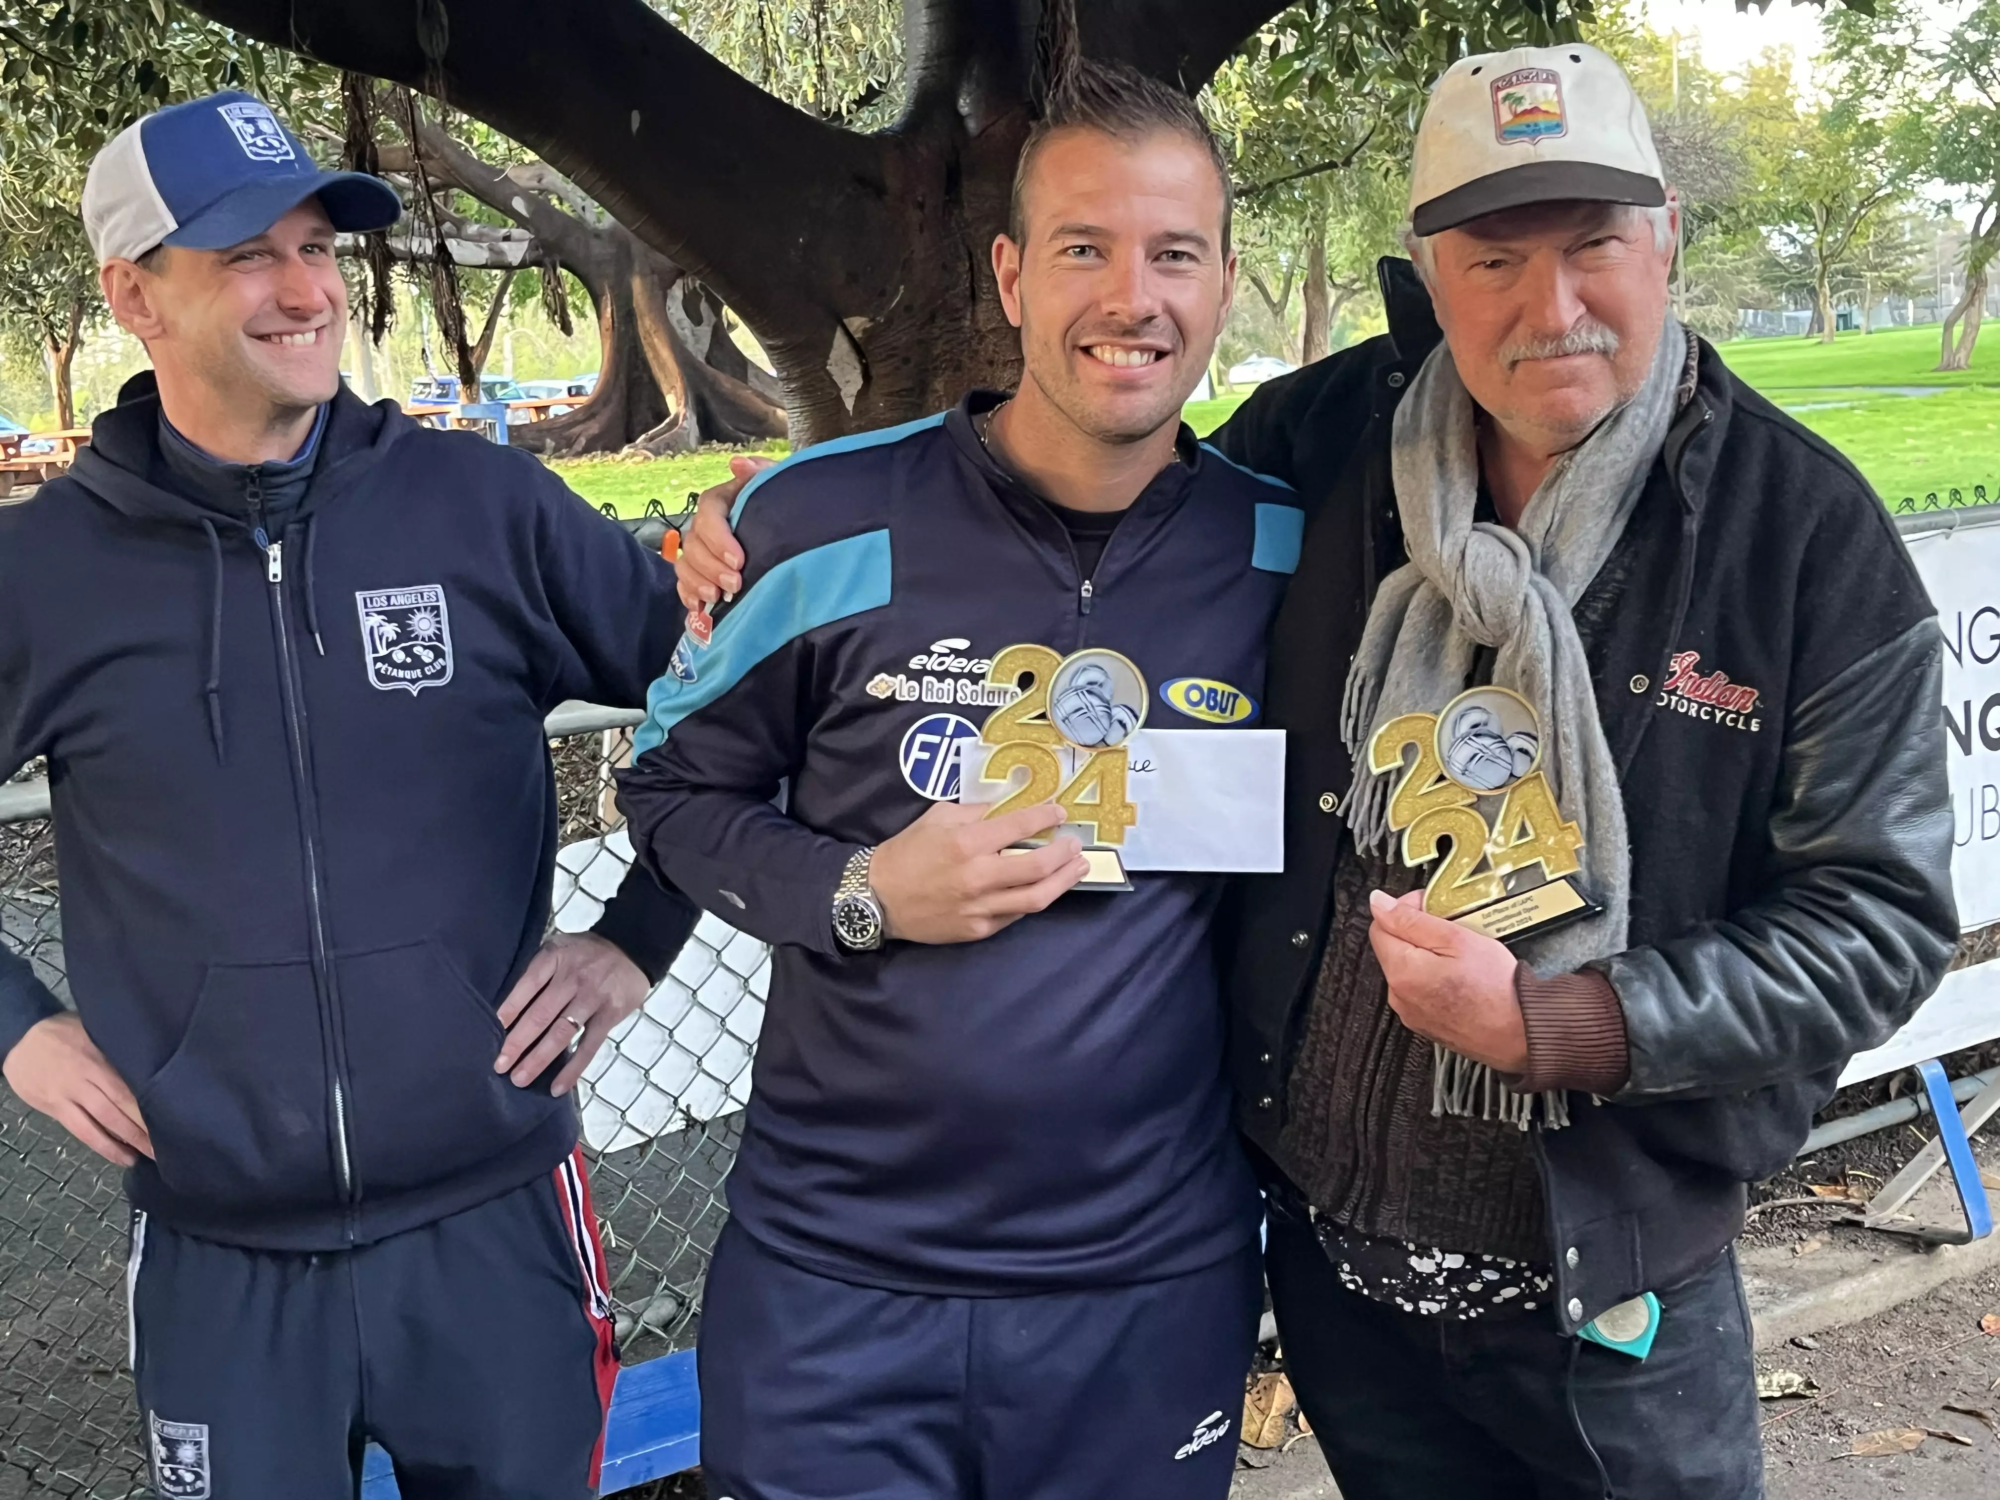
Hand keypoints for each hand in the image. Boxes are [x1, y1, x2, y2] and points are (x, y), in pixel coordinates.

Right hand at [3, 1014, 152, 1165]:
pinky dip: (102, 1145)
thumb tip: (150, 1064)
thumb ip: (116, 1052)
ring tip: (146, 1156)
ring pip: (102, 1123)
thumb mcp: (94, 1032)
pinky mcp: (55, 1108)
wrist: (22, 1037)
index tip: (172, 1117)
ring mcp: (69, 1095)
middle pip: (119, 1106)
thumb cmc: (64, 1031)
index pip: (129, 1086)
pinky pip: (81, 1131)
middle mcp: (86, 1079)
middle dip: (143, 1128)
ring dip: (125, 1142)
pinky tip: (119, 1155)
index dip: (150, 1105)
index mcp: (100, 1058)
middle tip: (166, 1144)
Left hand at [495, 931, 652, 1096]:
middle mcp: (573, 978)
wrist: (631, 947)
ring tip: (519, 1079)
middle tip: (499, 1066)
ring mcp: (593, 997)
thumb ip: (537, 973)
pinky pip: (589, 1046)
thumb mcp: (558, 947)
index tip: (492, 1032)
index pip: (527, 985)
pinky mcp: (610, 1015)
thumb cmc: (585, 952)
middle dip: (518, 1042)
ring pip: (561, 1033)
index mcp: (555, 958)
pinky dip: (573, 1069)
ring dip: (538, 1059)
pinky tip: (557, 1087)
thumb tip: (508, 1012)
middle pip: (541, 1014)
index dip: (509, 1009)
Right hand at [674, 454, 772, 609]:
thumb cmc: (783, 506)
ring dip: (698, 582)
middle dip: (712, 567)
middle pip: (693, 544)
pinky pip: (684, 583)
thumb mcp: (778, 484)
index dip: (718, 538)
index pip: (708, 514)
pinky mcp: (700, 572)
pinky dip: (689, 596)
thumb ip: (761, 472)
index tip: (739, 560)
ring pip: (685, 564)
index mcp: (721, 500)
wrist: (793, 530)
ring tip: (718, 598)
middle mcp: (706, 525)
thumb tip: (737, 464)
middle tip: (736, 585)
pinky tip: (701, 608)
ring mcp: (701, 550)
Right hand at [871, 801, 1090, 943]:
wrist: (878, 897)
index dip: (1046, 817)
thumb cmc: (907, 851)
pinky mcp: (977, 929)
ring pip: (1036, 898)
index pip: (1019, 825)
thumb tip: (1007, 808)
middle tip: (1076, 845)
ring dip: (1064, 882)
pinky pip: (1014, 915)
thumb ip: (975, 811)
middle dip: (1064, 854)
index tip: (1059, 813)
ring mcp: (979, 907)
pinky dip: (1033, 900)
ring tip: (1079, 869)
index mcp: (967, 842)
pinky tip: (1044, 889)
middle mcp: (978, 875)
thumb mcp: (937, 817)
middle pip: (1038, 867)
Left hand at [1368, 888, 1527, 1072]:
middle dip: (1418, 931)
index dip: (1404, 908)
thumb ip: (1412, 919)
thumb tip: (1379, 903)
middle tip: (1452, 927)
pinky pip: (1421, 990)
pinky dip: (1435, 978)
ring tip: (1461, 953)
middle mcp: (1399, 995)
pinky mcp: (1426, 1023)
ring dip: (1428, 955)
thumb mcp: (1456, 939)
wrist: (1520, 1033)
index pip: (1380, 925)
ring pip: (1409, 969)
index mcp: (1401, 971)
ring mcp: (1411, 1012)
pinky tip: (1461, 976)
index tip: (1430, 905)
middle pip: (1394, 947)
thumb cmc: (1496, 989)